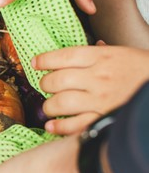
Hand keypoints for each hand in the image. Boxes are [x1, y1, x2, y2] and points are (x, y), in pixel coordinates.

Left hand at [33, 45, 148, 134]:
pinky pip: (75, 125)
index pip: (64, 56)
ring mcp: (101, 100)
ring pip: (61, 103)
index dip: (44, 60)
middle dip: (45, 84)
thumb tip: (90, 45)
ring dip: (49, 106)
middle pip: (57, 80)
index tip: (35, 63)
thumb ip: (102, 52)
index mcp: (103, 57)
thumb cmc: (146, 71)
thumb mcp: (125, 53)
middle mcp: (99, 78)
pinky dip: (59, 127)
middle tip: (45, 86)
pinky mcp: (105, 119)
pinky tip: (51, 126)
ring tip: (49, 107)